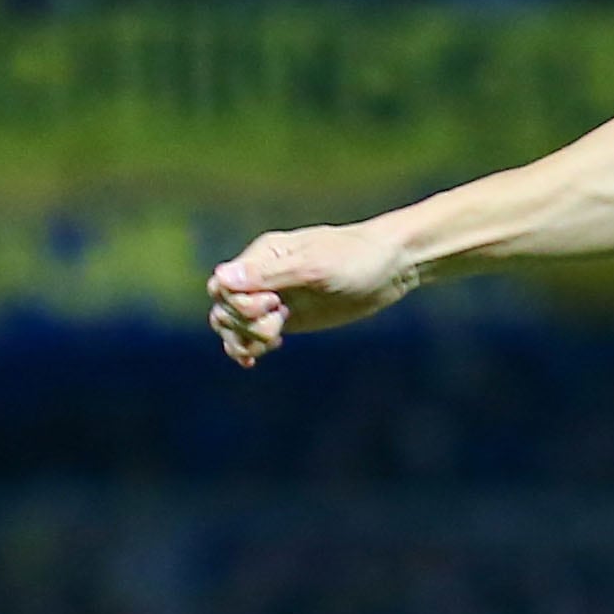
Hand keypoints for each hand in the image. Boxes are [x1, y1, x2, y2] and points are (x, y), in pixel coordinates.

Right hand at [206, 224, 417, 366]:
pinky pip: (253, 335)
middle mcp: (263, 276)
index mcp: (264, 255)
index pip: (223, 286)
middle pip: (225, 309)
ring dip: (244, 338)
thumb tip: (220, 277)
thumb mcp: (314, 267)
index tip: (272, 304)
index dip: (238, 304)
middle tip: (279, 324)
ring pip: (234, 325)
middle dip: (244, 324)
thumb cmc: (357, 258)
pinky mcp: (288, 316)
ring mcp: (275, 297)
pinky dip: (248, 348)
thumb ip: (269, 275)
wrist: (392, 267)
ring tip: (274, 340)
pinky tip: (255, 357)